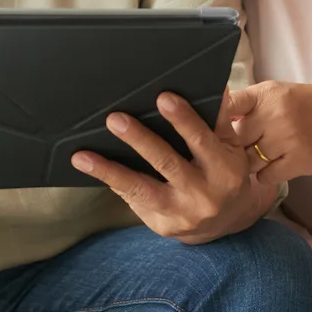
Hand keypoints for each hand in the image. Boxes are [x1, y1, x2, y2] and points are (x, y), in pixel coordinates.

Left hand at [69, 92, 272, 244]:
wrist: (228, 221)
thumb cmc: (224, 173)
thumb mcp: (229, 147)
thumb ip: (218, 119)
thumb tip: (214, 85)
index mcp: (224, 170)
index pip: (202, 140)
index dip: (183, 120)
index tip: (162, 98)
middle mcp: (203, 195)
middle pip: (167, 163)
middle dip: (139, 140)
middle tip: (114, 119)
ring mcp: (181, 213)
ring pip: (141, 190)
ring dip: (109, 171)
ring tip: (82, 157)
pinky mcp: (162, 225)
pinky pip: (133, 201)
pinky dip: (113, 183)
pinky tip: (92, 169)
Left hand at [223, 82, 311, 185]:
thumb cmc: (308, 106)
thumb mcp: (278, 93)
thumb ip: (248, 104)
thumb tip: (213, 118)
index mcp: (268, 94)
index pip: (229, 105)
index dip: (216, 118)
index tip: (211, 126)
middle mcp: (276, 115)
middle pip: (235, 139)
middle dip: (237, 144)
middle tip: (247, 143)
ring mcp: (288, 140)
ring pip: (249, 161)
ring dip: (252, 160)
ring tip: (266, 152)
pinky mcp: (299, 162)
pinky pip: (265, 177)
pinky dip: (266, 173)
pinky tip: (277, 163)